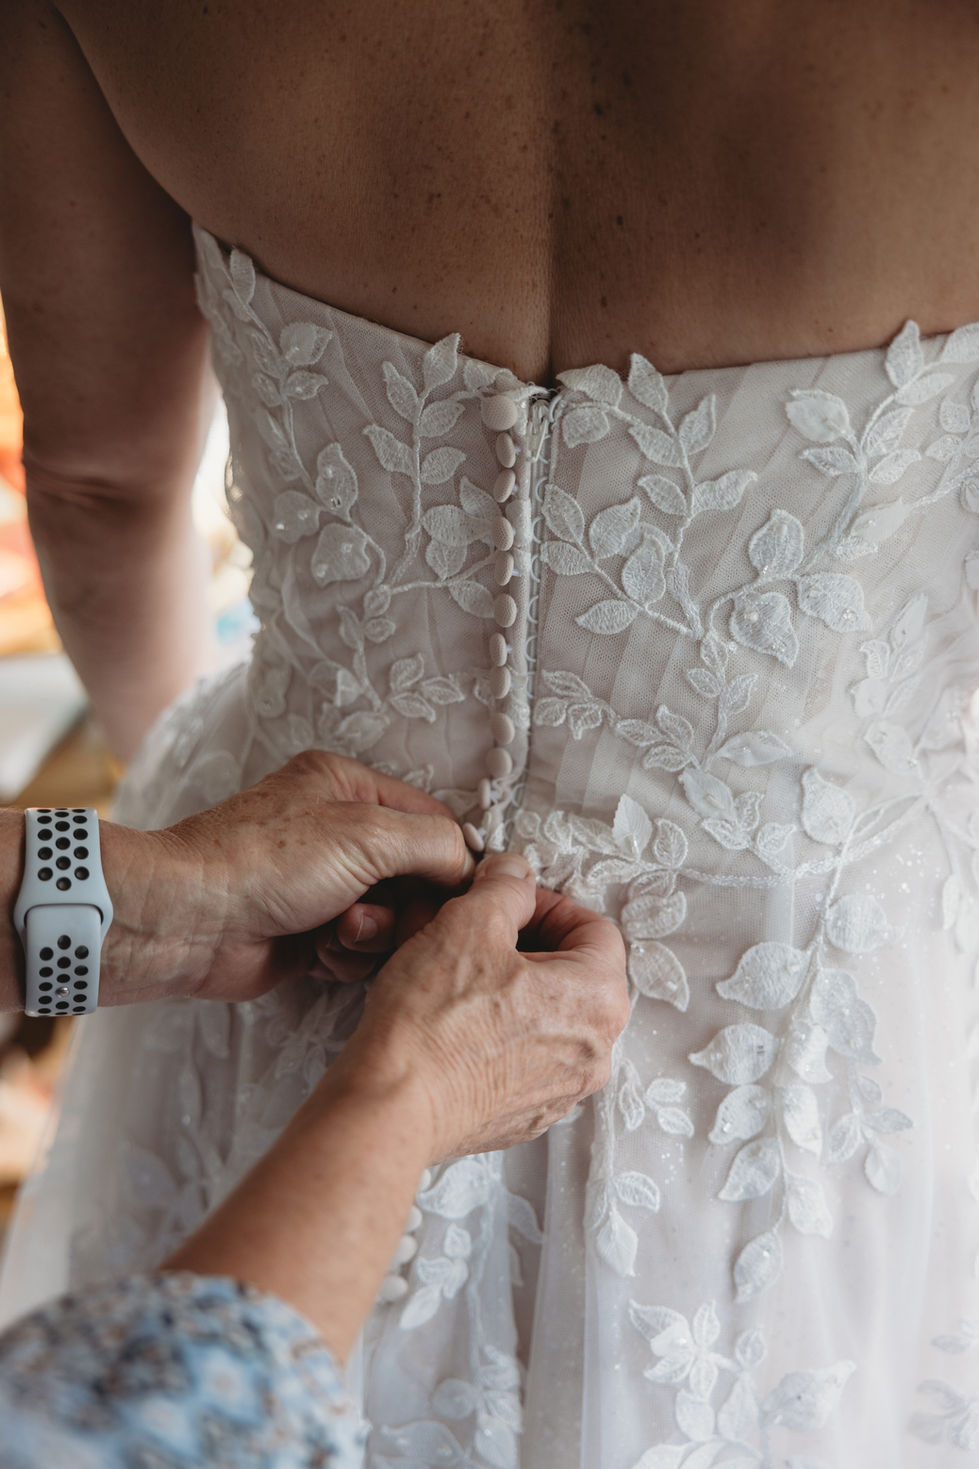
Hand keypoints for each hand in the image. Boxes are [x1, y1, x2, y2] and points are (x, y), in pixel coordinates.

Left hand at [98, 750, 473, 1003]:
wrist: (189, 922)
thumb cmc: (266, 862)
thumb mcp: (367, 834)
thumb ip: (434, 842)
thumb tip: (472, 864)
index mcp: (348, 786)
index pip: (432, 821)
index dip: (451, 862)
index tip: (460, 896)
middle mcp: (337, 830)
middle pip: (415, 877)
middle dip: (406, 907)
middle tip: (385, 923)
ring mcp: (322, 884)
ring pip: (390, 919)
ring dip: (375, 936)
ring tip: (340, 934)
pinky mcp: (309, 932)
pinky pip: (359, 950)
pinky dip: (348, 957)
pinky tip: (321, 955)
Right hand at [323, 853, 630, 1161]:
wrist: (393, 1106)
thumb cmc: (434, 1021)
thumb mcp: (469, 922)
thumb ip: (504, 887)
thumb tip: (514, 876)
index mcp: (599, 1000)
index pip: (596, 929)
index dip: (548, 903)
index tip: (509, 900)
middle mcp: (595, 1052)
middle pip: (575, 974)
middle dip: (529, 944)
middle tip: (481, 931)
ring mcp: (562, 1091)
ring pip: (550, 1017)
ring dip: (513, 987)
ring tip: (462, 974)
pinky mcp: (525, 1115)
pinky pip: (526, 1057)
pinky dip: (500, 1032)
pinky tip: (456, 1021)